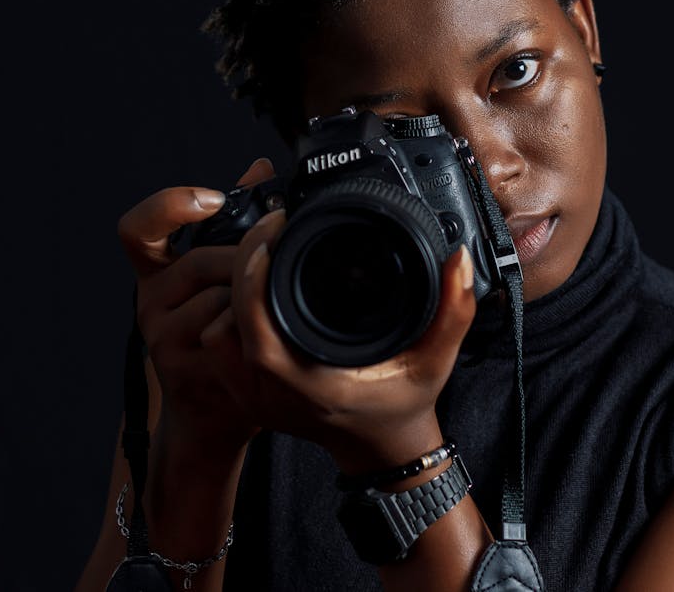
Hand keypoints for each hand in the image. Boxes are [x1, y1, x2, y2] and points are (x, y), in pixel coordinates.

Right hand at [116, 158, 277, 454]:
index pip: (138, 228)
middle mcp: (151, 302)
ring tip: (270, 310)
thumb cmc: (226, 335)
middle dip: (246, 262)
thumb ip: (237, 223)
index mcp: (158, 271)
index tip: (211, 200)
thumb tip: (260, 168)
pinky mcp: (183, 371)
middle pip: (200, 261)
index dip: (169, 206)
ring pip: (218, 298)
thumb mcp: (225, 275)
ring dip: (253, 298)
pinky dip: (254, 331)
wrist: (216, 413)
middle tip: (276, 268)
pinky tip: (266, 336)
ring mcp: (162, 339)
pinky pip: (229, 336)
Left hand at [201, 207, 478, 473]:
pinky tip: (254, 283)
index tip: (272, 235)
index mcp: (313, 386)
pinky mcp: (247, 390)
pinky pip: (220, 343)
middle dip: (242, 266)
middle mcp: (274, 394)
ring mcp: (255, 396)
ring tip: (261, 250)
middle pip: (229, 323)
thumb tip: (456, 259)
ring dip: (232, 289)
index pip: (258, 332)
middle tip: (270, 227)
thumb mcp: (435, 359)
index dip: (253, 281)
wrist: (380, 447)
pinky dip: (230, 310)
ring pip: (216, 332)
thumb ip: (453, 310)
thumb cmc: (404, 405)